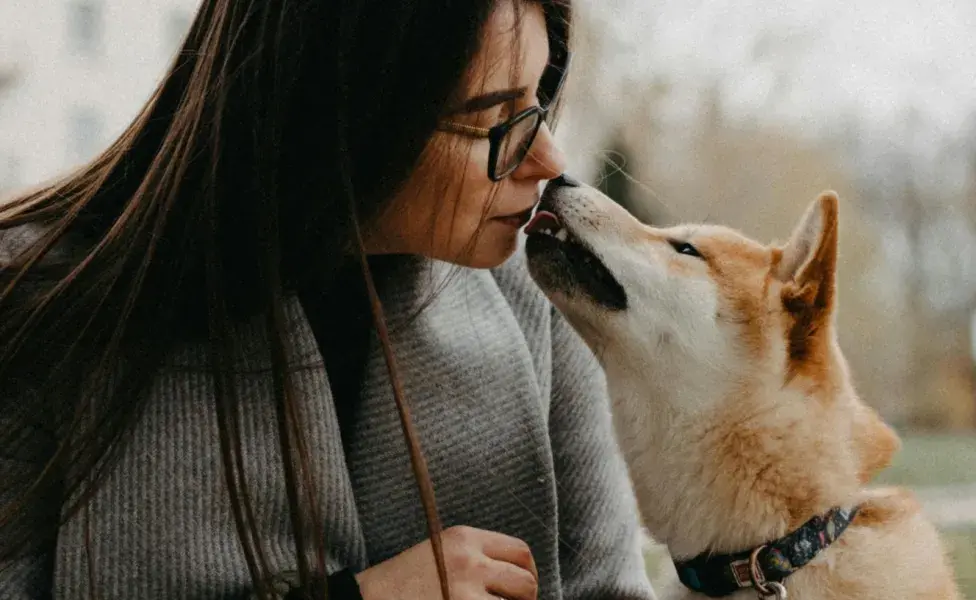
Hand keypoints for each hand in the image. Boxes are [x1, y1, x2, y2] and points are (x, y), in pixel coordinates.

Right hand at [354, 525, 537, 599]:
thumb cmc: (402, 583)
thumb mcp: (439, 552)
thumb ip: (475, 556)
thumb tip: (519, 578)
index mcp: (465, 538)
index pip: (520, 552)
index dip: (527, 573)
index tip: (519, 589)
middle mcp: (470, 562)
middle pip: (526, 582)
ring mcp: (466, 594)